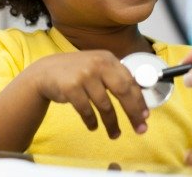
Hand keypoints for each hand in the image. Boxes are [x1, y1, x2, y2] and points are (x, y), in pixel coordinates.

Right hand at [27, 50, 148, 138]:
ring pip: (105, 105)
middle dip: (133, 112)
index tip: (145, 115)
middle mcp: (97, 64)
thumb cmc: (76, 72)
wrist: (46, 72)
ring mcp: (84, 75)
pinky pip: (87, 110)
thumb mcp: (97, 67)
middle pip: (122, 91)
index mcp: (107, 59)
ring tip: (115, 134)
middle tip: (140, 129)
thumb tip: (138, 99)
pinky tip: (93, 126)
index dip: (139, 100)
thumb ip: (114, 76)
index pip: (129, 80)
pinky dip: (92, 121)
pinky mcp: (71, 88)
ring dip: (111, 123)